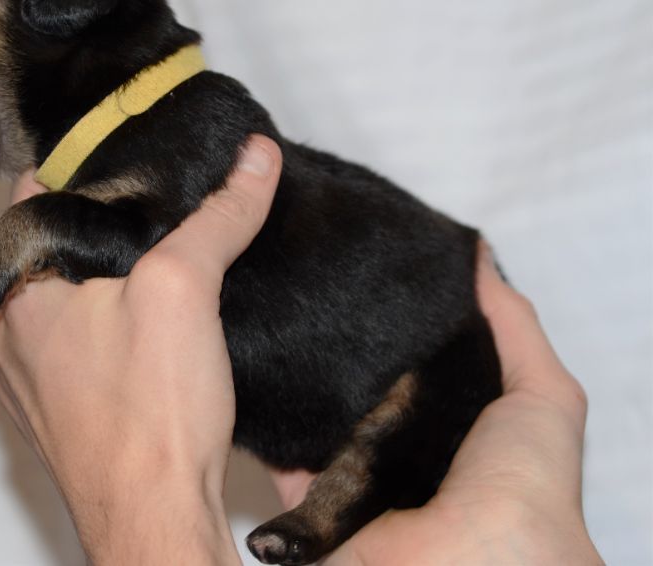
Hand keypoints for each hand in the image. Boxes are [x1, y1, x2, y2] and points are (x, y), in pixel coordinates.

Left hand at [0, 136, 281, 565]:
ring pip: (60, 309)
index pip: (32, 203)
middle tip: (151, 215)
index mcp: (18, 294)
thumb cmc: (151, 416)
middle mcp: (10, 338)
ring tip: (154, 272)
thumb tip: (254, 160)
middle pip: (49, 257)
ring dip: (98, 288)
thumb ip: (218, 218)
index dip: (77, 174)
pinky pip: (73, 357)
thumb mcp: (187, 290)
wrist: (153, 519)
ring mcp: (30, 384)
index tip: (119, 162)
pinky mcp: (59, 419)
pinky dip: (103, 338)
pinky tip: (146, 343)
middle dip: (97, 235)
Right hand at [269, 244, 603, 564]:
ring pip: (310, 410)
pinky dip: (262, 420)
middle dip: (333, 338)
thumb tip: (476, 253)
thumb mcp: (542, 394)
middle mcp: (394, 442)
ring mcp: (350, 470)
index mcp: (444, 417)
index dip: (386, 312)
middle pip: (354, 380)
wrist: (480, 563)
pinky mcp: (311, 496)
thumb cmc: (526, 484)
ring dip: (294, 373)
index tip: (358, 259)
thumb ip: (511, 323)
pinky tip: (246, 367)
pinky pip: (276, 451)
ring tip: (269, 309)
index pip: (404, 353)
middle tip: (303, 277)